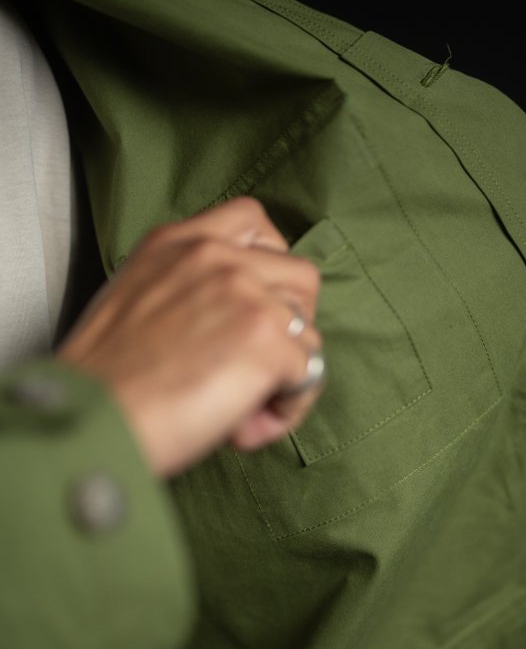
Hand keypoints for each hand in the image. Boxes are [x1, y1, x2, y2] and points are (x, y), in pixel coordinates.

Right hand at [58, 197, 322, 476]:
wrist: (91, 418)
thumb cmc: (105, 381)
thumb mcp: (133, 299)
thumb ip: (186, 290)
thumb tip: (231, 326)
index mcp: (177, 243)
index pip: (252, 220)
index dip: (271, 262)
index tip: (260, 301)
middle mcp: (216, 258)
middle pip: (301, 277)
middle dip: (291, 326)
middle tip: (255, 367)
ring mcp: (247, 295)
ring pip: (310, 330)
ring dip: (289, 373)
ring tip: (245, 407)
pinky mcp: (267, 341)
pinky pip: (309, 375)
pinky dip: (286, 409)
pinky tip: (243, 428)